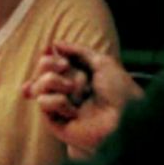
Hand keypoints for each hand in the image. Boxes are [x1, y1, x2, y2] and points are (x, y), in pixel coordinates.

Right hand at [22, 42, 142, 156]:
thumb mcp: (103, 62)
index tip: (48, 49)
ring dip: (55, 82)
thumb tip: (55, 44)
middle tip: (65, 66)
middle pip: (39, 71)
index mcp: (76, 76)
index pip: (49, 63)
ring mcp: (58, 105)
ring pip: (38, 85)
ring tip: (75, 91)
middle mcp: (65, 90)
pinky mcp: (53, 120)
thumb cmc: (120, 92)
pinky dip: (60, 102)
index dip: (46, 55)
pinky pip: (44, 102)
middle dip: (49, 64)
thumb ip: (78, 51)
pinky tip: (74, 111)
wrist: (125, 117)